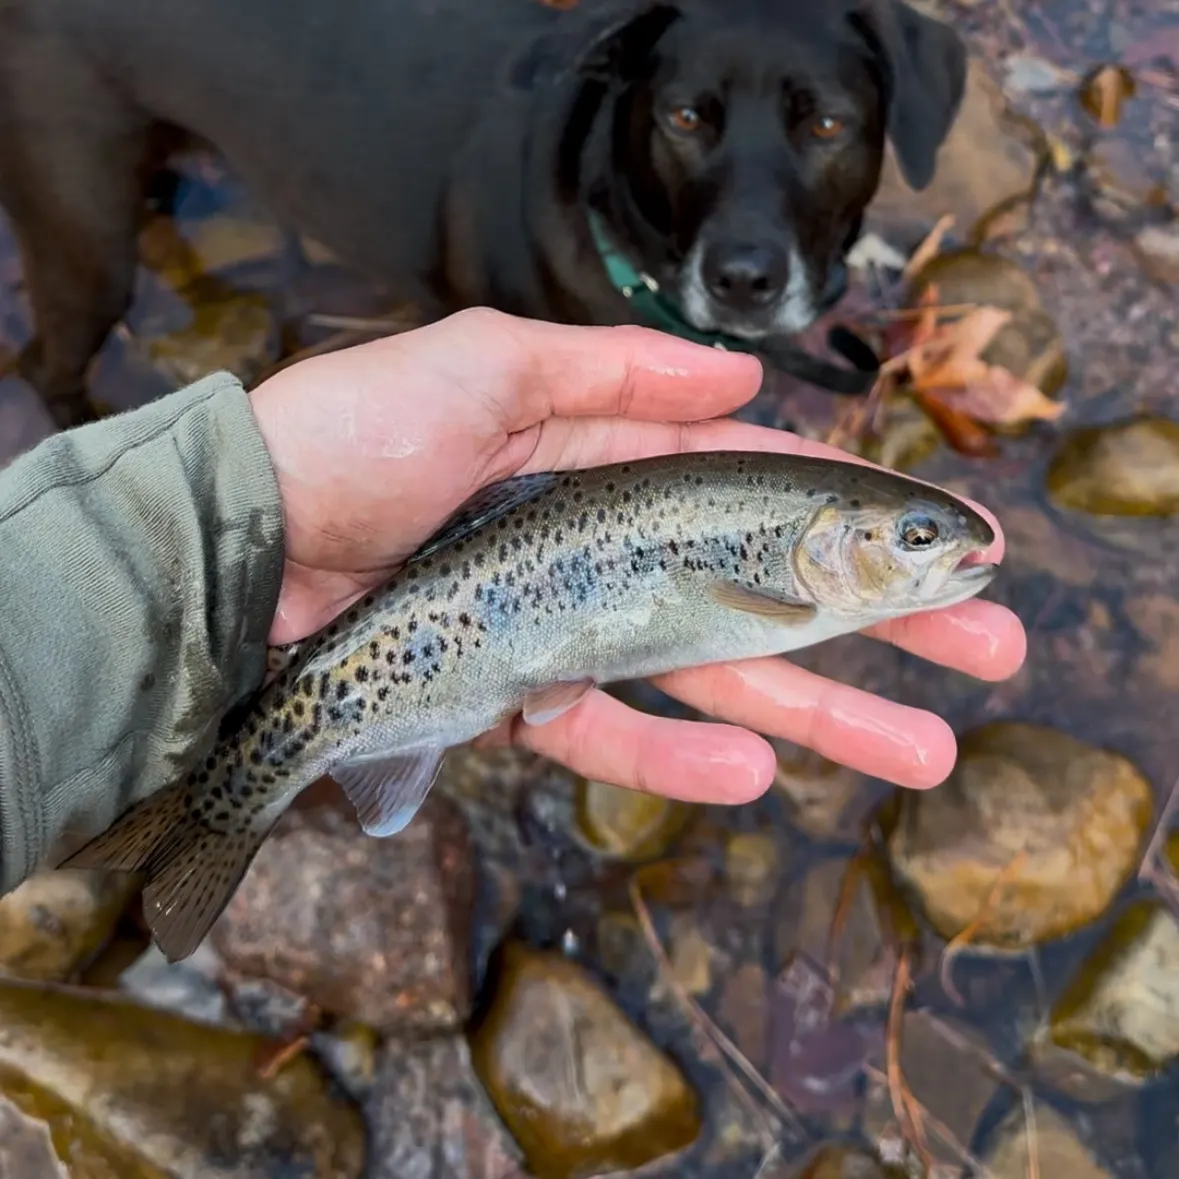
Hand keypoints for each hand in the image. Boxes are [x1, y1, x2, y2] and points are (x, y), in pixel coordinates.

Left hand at [249, 308, 1025, 798]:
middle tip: (988, 650)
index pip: (758, 483)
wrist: (242, 545)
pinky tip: (759, 765)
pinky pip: (616, 730)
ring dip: (820, 711)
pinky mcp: (522, 692)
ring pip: (715, 674)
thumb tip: (742, 374)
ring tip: (923, 747)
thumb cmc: (352, 438)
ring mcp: (571, 625)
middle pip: (767, 590)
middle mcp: (605, 544)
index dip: (854, 508)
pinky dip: (681, 751)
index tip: (946, 537)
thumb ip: (614, 373)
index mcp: (608, 457)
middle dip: (879, 622)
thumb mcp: (485, 366)